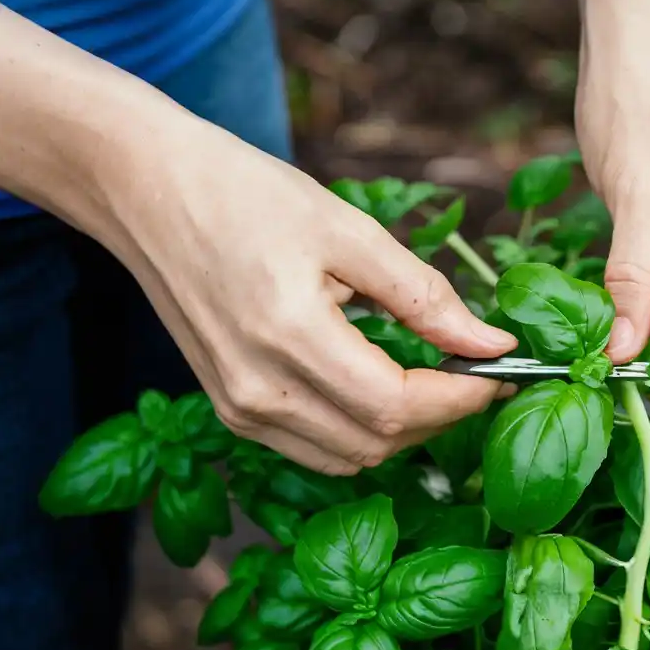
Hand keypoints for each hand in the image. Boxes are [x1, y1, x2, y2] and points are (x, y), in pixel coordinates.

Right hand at [106, 121, 517, 474]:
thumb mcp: (350, 232)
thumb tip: (493, 344)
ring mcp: (238, 407)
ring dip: (405, 432)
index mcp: (289, 336)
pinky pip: (315, 450)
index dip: (461, 398)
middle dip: (443, 416)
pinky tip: (384, 390)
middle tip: (479, 375)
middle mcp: (257, 389)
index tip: (501, 374)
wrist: (148, 191)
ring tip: (438, 383)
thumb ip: (425, 296)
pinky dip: (362, 434)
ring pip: (350, 458)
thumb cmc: (247, 195)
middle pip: (378, 443)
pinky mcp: (231, 410)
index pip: (397, 406)